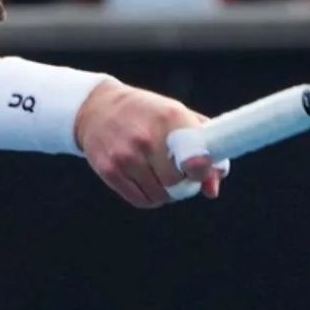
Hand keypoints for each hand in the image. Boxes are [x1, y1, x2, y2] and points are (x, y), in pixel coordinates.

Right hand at [74, 81, 225, 207]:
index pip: (196, 160)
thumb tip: (212, 190)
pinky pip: (141, 200)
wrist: (97, 108)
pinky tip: (147, 181)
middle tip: (181, 176)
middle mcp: (147, 138)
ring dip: (167, 193)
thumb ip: (204, 148)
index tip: (199, 171)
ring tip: (162, 176)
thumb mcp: (177, 118)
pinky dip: (150, 197)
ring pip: (160, 196)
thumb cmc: (147, 114)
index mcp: (170, 118)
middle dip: (184, 184)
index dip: (202, 172)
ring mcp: (126, 156)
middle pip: (177, 183)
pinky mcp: (110, 170)